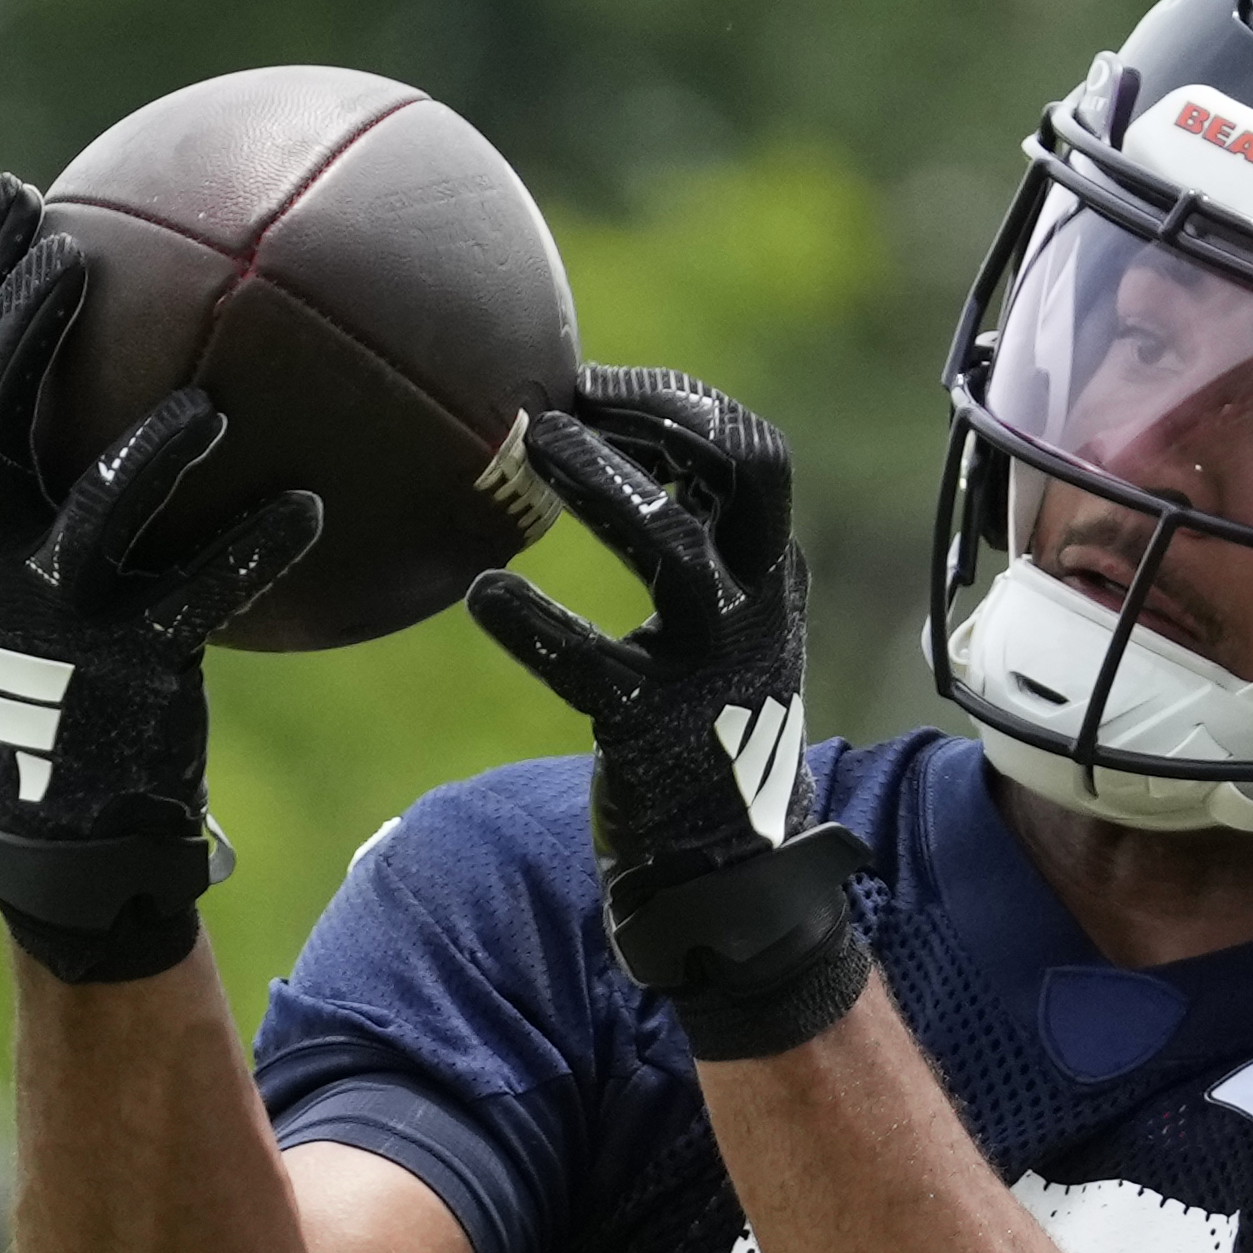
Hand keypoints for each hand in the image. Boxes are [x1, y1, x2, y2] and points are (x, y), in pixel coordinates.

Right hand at [0, 175, 319, 981]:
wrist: (80, 801)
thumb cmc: (102, 649)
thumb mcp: (87, 547)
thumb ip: (111, 454)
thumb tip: (213, 340)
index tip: (18, 190)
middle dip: (18, 331)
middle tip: (73, 251)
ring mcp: (51, 610)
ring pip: (82, 518)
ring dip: (142, 455)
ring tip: (205, 403)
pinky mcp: (121, 668)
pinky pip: (194, 600)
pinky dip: (248, 552)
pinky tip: (311, 509)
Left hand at [466, 367, 868, 1057]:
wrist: (726, 869)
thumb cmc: (700, 725)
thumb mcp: (717, 625)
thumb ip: (684, 541)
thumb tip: (588, 437)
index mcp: (769, 572)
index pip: (752, 452)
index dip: (678, 403)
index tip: (594, 383)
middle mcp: (757, 605)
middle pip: (746, 471)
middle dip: (665, 417)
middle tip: (566, 400)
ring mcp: (713, 664)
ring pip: (678, 546)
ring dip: (606, 486)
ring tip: (532, 446)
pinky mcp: (656, 728)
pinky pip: (592, 664)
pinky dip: (534, 624)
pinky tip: (482, 596)